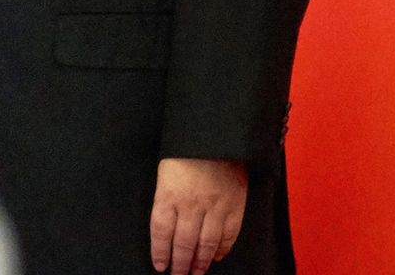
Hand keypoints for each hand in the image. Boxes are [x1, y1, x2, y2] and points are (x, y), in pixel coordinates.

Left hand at [150, 158, 246, 273]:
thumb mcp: (166, 172)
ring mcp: (215, 206)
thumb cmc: (187, 150)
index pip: (161, 232)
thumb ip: (166, 199)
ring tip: (195, 272)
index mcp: (169, 193)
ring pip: (206, 244)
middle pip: (183, 243)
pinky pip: (228, 235)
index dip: (160, 252)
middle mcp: (191, 204)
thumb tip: (166, 230)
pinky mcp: (234, 205)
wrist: (217, 134)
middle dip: (180, 264)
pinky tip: (215, 256)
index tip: (160, 266)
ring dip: (200, 262)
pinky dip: (221, 249)